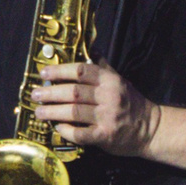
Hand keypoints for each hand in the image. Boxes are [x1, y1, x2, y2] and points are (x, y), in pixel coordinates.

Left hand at [32, 61, 159, 153]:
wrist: (150, 129)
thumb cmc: (131, 103)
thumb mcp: (120, 80)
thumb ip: (103, 67)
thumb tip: (90, 48)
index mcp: (110, 81)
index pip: (81, 71)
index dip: (60, 71)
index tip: (44, 73)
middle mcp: (109, 97)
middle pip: (74, 92)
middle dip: (51, 93)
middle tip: (35, 95)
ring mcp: (107, 117)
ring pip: (74, 112)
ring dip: (53, 112)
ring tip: (39, 112)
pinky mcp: (105, 136)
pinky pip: (81, 134)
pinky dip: (67, 130)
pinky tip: (58, 127)